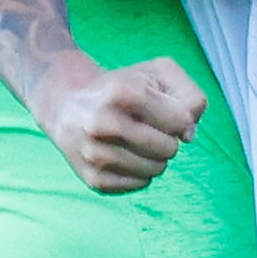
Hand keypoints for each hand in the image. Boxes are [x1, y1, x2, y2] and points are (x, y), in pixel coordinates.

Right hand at [35, 50, 207, 191]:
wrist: (67, 106)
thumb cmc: (123, 88)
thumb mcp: (158, 74)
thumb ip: (189, 96)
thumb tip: (189, 135)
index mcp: (120, 93)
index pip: (179, 121)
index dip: (179, 117)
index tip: (164, 110)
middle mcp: (102, 124)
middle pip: (170, 148)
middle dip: (167, 138)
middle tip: (147, 126)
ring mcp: (94, 154)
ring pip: (157, 170)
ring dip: (155, 157)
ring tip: (135, 140)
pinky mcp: (93, 179)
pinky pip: (140, 184)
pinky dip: (140, 172)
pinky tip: (123, 154)